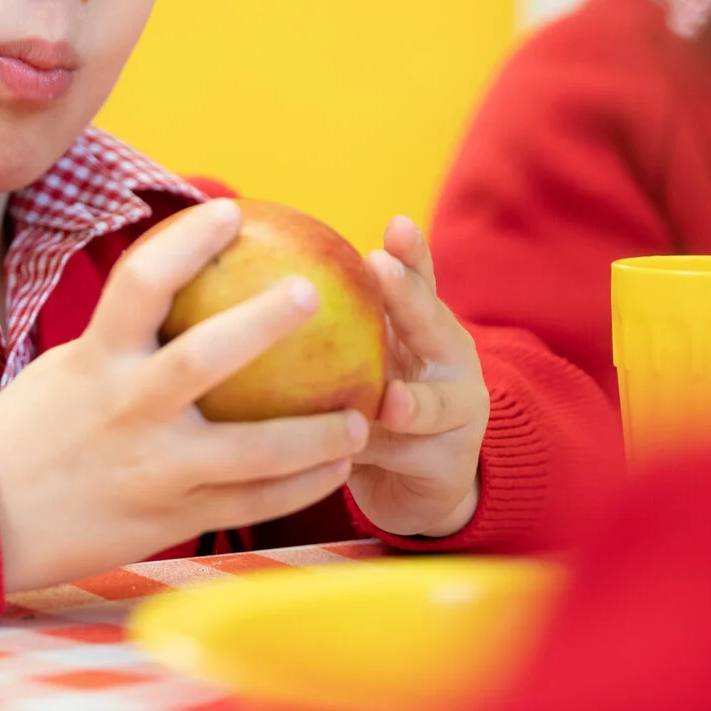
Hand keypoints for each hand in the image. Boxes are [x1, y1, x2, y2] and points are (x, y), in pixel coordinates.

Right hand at [0, 199, 371, 590]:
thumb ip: (124, 341)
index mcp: (96, 361)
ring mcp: (153, 469)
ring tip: (361, 417)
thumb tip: (189, 290)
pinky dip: (302, 486)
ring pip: (254, 451)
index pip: (143, 280)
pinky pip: (253, 502)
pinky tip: (336, 469)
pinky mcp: (171, 517)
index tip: (230, 211)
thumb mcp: (67, 371)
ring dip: (316, 434)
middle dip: (265, 321)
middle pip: (207, 356)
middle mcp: (127, 409)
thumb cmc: (29, 438)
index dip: (188, 238)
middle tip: (315, 294)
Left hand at [347, 216, 487, 537]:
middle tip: (379, 270)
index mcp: (428, 327)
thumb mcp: (361, 362)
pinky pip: (407, 458)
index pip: (420, 282)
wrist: (418, 485)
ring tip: (392, 401)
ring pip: (434, 404)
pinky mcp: (449, 463)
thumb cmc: (376, 404)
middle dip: (408, 298)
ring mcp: (459, 412)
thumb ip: (331, 326)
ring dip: (413, 403)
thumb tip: (250, 282)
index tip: (395, 225)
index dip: (412, 254)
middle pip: (433, 325)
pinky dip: (377, 455)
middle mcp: (451, 361)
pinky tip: (347, 457)